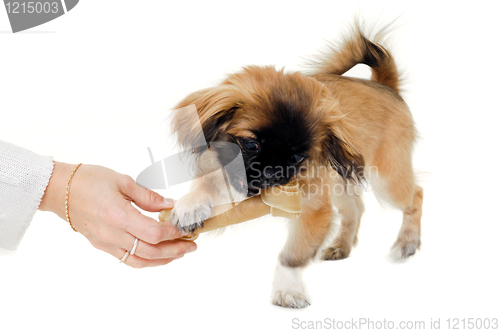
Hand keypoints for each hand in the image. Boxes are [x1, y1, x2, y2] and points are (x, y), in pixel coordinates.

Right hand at [39, 162, 195, 267]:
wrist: (59, 190)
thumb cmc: (89, 180)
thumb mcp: (122, 181)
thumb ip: (148, 196)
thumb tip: (169, 205)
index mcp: (119, 216)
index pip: (154, 233)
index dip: (174, 233)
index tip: (186, 229)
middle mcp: (112, 234)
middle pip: (150, 251)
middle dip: (175, 250)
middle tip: (191, 245)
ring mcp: (106, 243)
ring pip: (139, 261)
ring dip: (162, 260)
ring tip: (179, 253)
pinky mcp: (101, 245)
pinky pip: (127, 259)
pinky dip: (146, 261)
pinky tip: (157, 255)